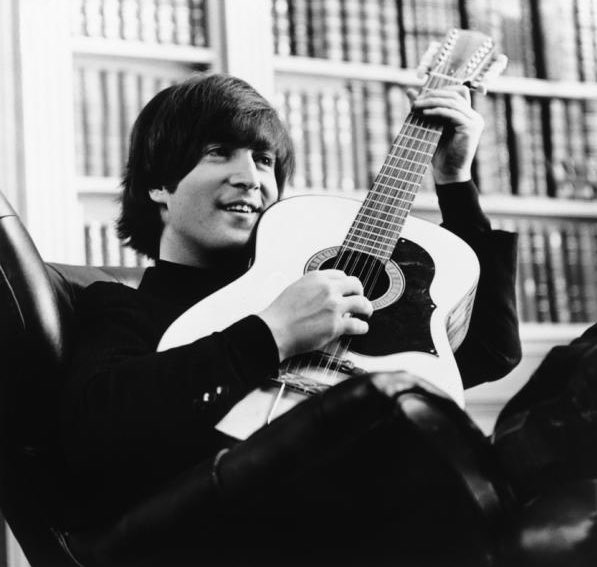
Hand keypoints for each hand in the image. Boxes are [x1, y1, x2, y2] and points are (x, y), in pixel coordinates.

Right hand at [258, 270, 373, 360]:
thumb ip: (313, 287)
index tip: (348, 289)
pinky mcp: (336, 325)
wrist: (275, 330)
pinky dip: (362, 327)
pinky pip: (358, 325)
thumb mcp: (296, 288)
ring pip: (362, 303)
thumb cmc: (281, 313)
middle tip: (360, 299)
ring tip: (366, 313)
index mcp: (317, 278)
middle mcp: (328, 289)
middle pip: (355, 285)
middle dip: (360, 293)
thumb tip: (324, 292)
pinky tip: (361, 328)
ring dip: (367, 309)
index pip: (341, 275)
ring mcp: (334, 307)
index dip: (346, 283)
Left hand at [408, 85, 483, 183]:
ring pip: (453, 102)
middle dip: (433, 95)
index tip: (420, 96)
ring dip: (432, 102)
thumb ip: (423, 108)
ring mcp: (475, 121)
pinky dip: (437, 111)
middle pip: (454, 94)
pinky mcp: (471, 128)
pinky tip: (424, 114)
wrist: (447, 173)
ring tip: (416, 106)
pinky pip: (452, 113)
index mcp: (467, 115)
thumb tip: (409, 91)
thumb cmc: (438, 153)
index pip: (457, 91)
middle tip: (415, 100)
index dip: (439, 91)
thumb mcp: (430, 126)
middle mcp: (474, 116)